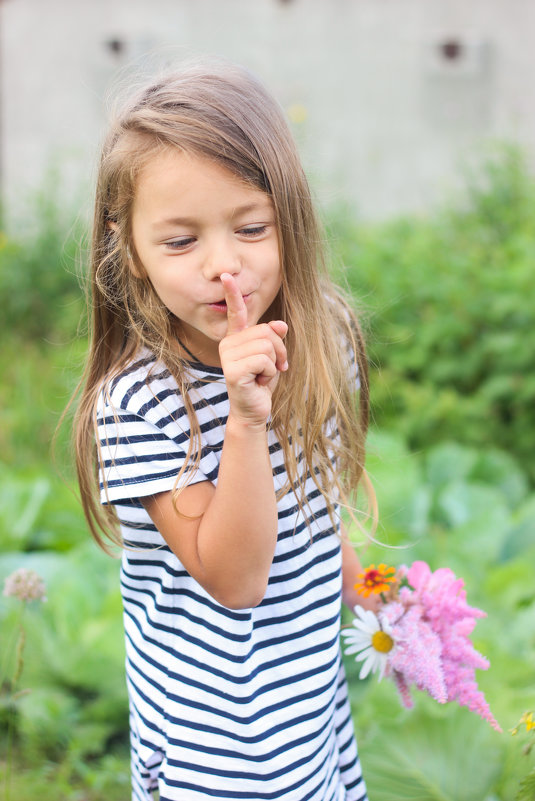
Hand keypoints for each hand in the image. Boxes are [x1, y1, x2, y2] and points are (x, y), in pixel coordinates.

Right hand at [218, 273, 287, 427]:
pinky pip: (264, 360)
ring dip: (275, 363)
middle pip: (266, 331)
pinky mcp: (233, 370)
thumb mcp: (272, 357)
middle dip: (279, 350)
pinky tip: (259, 382)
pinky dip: (270, 373)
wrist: (254, 410)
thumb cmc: (261, 382)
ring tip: (264, 375)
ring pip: (267, 345)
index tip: (226, 275)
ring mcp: (228, 356)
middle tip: (274, 367)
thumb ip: (274, 338)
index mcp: (236, 338)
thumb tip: (280, 325)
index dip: (232, 294)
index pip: (236, 312)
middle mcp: (228, 344)